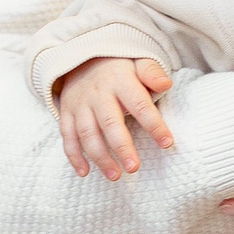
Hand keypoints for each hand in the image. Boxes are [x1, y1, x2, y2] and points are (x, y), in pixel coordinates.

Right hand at [56, 57, 173, 178]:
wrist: (83, 57)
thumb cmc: (120, 67)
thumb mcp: (139, 62)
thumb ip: (152, 73)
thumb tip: (166, 84)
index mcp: (121, 80)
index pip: (140, 104)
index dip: (154, 124)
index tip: (167, 143)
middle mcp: (98, 93)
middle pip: (110, 122)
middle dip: (122, 147)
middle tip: (134, 168)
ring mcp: (80, 104)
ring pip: (87, 133)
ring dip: (100, 157)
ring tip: (115, 176)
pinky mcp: (67, 113)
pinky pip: (67, 136)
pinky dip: (74, 155)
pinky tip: (84, 172)